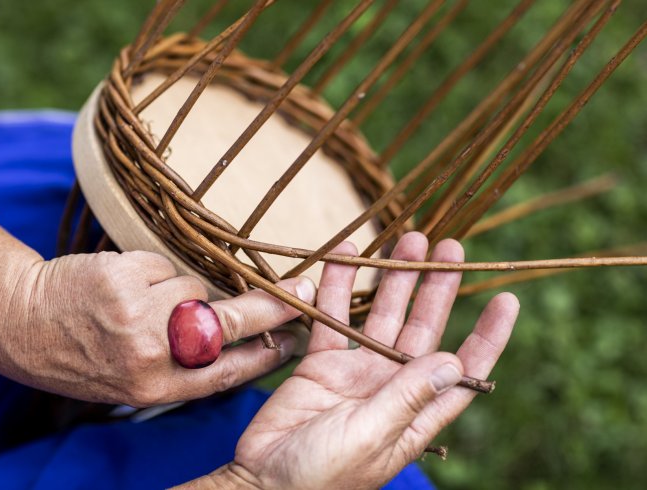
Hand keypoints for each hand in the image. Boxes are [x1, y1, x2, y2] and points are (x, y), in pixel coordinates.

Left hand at [0, 250, 314, 405]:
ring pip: (192, 286)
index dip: (269, 353)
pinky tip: (122, 282)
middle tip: (300, 291)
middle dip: (271, 307)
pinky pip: (162, 265)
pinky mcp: (126, 281)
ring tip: (139, 299)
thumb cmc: (82, 353)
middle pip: (232, 323)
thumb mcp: (132, 379)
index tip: (296, 339)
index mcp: (160, 387)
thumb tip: (236, 332)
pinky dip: (148, 268)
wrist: (23, 325)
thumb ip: (181, 363)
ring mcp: (140, 316)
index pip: (231, 371)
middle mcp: (154, 356)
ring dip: (175, 287)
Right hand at [200, 232, 518, 488]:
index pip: (463, 371)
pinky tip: (345, 254)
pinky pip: (332, 317)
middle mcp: (391, 386)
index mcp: (415, 412)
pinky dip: (336, 286)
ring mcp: (356, 372)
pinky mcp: (321, 363)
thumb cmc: (322, 476)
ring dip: (393, 278)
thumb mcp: (370, 437)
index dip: (486, 336)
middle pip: (422, 329)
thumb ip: (407, 397)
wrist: (263, 480)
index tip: (506, 300)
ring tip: (407, 239)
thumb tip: (454, 360)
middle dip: (437, 288)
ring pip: (380, 315)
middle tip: (448, 247)